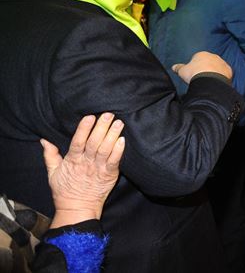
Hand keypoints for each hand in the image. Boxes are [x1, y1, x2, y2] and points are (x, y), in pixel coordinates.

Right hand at [42, 113, 124, 228]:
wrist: (77, 209)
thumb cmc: (65, 190)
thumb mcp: (53, 172)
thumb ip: (50, 155)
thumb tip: (44, 139)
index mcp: (73, 160)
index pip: (78, 141)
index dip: (84, 129)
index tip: (90, 117)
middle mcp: (86, 162)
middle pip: (94, 142)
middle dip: (102, 127)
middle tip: (108, 114)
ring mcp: (99, 168)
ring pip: (106, 149)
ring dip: (113, 135)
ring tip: (118, 123)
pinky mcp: (109, 175)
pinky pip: (114, 161)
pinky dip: (119, 151)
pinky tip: (122, 140)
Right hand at [172, 51, 232, 82]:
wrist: (209, 80)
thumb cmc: (194, 74)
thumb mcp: (183, 71)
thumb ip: (178, 68)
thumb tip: (173, 67)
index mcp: (201, 54)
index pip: (198, 58)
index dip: (196, 66)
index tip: (194, 74)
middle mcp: (213, 56)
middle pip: (209, 62)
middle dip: (206, 68)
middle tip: (202, 78)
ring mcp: (222, 62)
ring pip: (218, 67)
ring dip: (215, 72)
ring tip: (210, 82)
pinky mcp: (229, 70)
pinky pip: (225, 73)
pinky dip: (222, 77)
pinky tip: (218, 83)